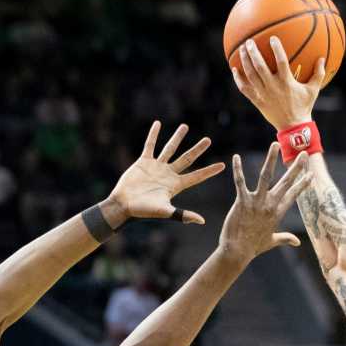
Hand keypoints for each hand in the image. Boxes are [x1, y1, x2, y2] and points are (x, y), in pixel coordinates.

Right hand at [109, 121, 223, 222]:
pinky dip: (153, 135)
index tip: (222, 166)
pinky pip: (150, 145)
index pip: (197, 176)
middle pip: (187, 159)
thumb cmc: (143, 210)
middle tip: (208, 140)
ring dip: (177, 137)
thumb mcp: (165, 211)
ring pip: (170, 148)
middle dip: (198, 149)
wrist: (123, 205)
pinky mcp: (144, 162)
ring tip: (185, 126)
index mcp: (176, 185)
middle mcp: (168, 174)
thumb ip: (182, 214)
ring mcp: (156, 167)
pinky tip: (158, 124)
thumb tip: (202, 221)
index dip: (209, 171)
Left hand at [219, 143, 311, 261]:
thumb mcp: (271, 241)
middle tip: (303, 154)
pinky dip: (237, 169)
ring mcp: (256, 202)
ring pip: (266, 176)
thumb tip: (297, 242)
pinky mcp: (242, 202)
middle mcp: (270, 205)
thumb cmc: (253, 247)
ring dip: (271, 159)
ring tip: (275, 144)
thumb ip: (285, 239)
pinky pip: (240, 182)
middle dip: (296, 168)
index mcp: (277, 212)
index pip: (293, 194)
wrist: (237, 252)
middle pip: (286, 182)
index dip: (303, 184)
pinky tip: (235, 157)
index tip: (311, 174)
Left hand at [232, 37, 326, 130]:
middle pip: (260, 67)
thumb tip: (323, 58)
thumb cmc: (304, 106)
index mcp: (286, 82)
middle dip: (253, 52)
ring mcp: (263, 94)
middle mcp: (273, 86)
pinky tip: (234, 69)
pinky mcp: (257, 101)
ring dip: (244, 61)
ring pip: (250, 75)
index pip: (281, 61)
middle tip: (248, 41)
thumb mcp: (313, 90)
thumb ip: (318, 74)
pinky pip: (245, 89)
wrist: (292, 126)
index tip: (272, 38)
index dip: (276, 49)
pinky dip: (238, 79)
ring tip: (241, 50)